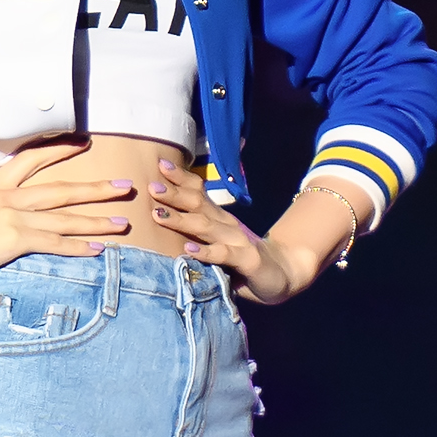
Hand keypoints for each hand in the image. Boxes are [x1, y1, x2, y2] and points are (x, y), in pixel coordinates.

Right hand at [0, 139, 134, 288]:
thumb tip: (4, 209)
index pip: (33, 158)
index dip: (60, 150)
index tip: (83, 143)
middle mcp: (9, 195)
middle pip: (62, 188)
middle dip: (97, 187)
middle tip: (124, 185)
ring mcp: (14, 215)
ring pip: (65, 216)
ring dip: (97, 219)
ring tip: (122, 220)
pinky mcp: (15, 238)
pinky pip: (55, 242)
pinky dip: (78, 246)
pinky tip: (98, 249)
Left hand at [148, 160, 306, 303]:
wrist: (284, 273)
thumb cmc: (242, 259)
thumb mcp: (218, 241)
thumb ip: (197, 232)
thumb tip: (161, 218)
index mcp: (219, 217)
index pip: (199, 192)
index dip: (180, 178)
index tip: (160, 164)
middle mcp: (226, 224)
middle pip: (197, 204)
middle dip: (173, 194)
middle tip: (152, 186)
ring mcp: (238, 240)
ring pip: (205, 226)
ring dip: (181, 219)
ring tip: (158, 213)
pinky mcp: (247, 260)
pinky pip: (223, 254)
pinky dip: (205, 251)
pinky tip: (188, 249)